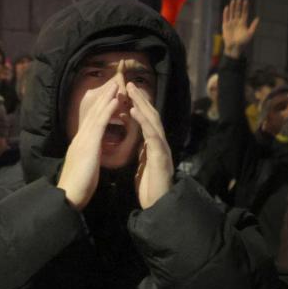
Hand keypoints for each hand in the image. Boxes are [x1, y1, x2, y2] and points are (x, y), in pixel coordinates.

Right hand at [57, 80, 119, 209]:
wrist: (69, 194)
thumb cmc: (77, 186)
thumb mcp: (85, 167)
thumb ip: (88, 157)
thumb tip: (91, 153)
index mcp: (80, 144)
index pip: (91, 121)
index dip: (100, 108)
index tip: (108, 97)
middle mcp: (80, 138)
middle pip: (93, 113)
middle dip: (103, 98)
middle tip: (112, 83)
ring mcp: (83, 139)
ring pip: (96, 114)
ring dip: (106, 98)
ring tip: (115, 85)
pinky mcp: (89, 144)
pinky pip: (100, 124)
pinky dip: (108, 111)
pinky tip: (115, 101)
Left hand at [127, 83, 173, 208]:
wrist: (158, 205)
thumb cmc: (150, 186)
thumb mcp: (142, 163)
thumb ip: (141, 148)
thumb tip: (137, 138)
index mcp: (152, 145)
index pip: (145, 121)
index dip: (137, 105)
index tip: (125, 92)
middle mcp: (159, 143)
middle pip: (151, 116)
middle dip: (140, 99)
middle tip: (128, 83)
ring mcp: (162, 149)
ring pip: (154, 122)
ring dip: (142, 105)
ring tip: (132, 91)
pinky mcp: (161, 157)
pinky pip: (152, 136)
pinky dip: (144, 122)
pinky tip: (135, 112)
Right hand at [221, 0, 258, 58]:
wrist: (234, 47)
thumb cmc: (243, 42)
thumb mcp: (250, 33)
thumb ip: (253, 26)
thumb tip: (258, 18)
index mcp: (243, 23)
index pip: (244, 13)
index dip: (245, 7)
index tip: (246, 0)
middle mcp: (237, 22)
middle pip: (238, 11)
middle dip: (238, 5)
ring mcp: (231, 23)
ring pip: (232, 13)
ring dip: (233, 7)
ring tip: (233, 0)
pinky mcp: (225, 26)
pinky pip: (225, 18)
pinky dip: (226, 13)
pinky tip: (227, 7)